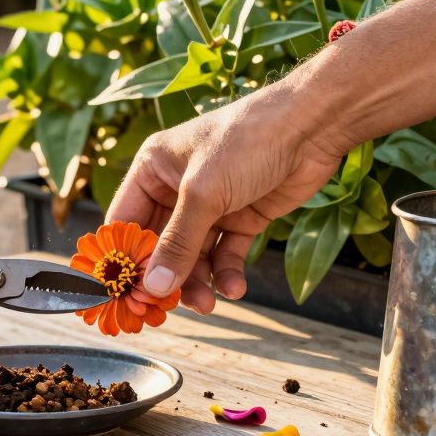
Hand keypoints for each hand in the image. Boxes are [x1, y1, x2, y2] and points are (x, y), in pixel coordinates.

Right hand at [107, 83, 351, 313]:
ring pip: (194, 254)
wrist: (310, 127)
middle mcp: (177, 186)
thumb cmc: (246, 141)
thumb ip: (178, 243)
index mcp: (153, 168)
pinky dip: (227, 272)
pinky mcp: (242, 215)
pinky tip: (234, 287)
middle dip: (166, 275)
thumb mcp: (203, 193)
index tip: (127, 294)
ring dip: (198, 280)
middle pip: (160, 243)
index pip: (126, 221)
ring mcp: (211, 203)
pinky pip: (225, 253)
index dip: (125, 258)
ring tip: (208, 303)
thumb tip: (153, 287)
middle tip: (170, 308)